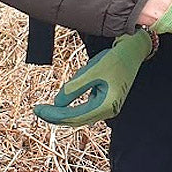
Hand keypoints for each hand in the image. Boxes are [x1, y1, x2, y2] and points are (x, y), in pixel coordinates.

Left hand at [33, 30, 153, 125]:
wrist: (133, 51)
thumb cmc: (115, 58)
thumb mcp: (92, 70)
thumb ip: (74, 87)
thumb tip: (57, 103)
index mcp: (106, 105)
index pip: (74, 116)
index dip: (54, 114)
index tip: (38, 108)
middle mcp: (108, 110)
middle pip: (76, 120)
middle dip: (56, 116)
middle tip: (37, 110)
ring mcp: (108, 107)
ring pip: (80, 116)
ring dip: (63, 113)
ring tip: (46, 108)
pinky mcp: (106, 101)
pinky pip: (85, 109)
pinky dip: (72, 107)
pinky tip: (62, 103)